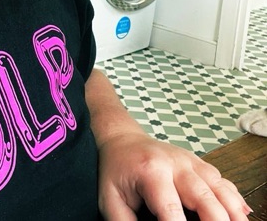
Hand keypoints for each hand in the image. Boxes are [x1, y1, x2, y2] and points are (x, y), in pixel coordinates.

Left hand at [97, 133, 251, 220]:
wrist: (121, 139)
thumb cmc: (115, 170)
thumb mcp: (110, 198)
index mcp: (150, 171)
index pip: (171, 210)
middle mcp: (175, 163)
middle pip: (204, 197)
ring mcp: (190, 161)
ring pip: (220, 187)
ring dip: (232, 212)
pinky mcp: (198, 163)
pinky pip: (222, 181)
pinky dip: (234, 200)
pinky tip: (240, 215)